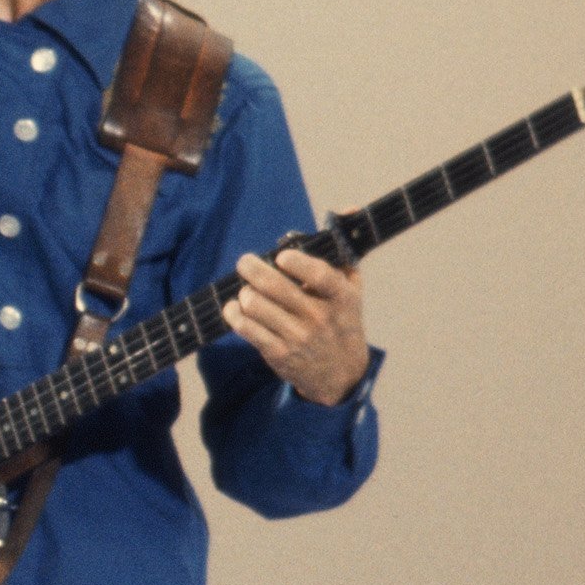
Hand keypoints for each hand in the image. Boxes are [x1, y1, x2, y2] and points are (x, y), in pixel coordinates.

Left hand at [228, 244, 369, 404]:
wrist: (340, 374)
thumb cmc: (341, 322)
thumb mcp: (351, 288)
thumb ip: (343, 252)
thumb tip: (346, 210)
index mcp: (341, 297)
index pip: (320, 276)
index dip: (297, 263)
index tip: (281, 256)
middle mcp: (319, 317)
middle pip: (275, 287)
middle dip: (252, 269)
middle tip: (245, 262)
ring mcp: (297, 337)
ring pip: (255, 305)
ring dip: (244, 292)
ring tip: (246, 289)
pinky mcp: (277, 353)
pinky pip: (245, 328)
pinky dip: (234, 313)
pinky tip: (235, 307)